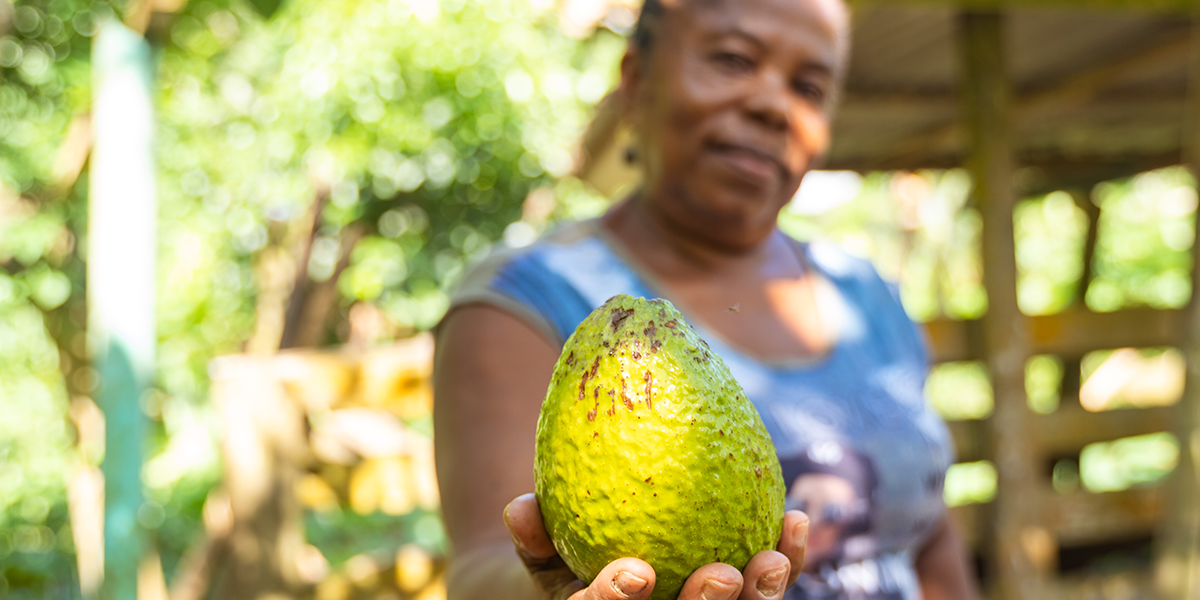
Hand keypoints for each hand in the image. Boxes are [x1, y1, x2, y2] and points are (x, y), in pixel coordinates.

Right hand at [503, 493, 809, 599]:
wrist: (605, 573)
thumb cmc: (566, 555)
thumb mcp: (541, 548)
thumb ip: (533, 532)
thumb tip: (519, 508)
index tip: (636, 571)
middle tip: (721, 574)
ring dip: (762, 595)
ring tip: (772, 558)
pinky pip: (768, 588)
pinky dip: (789, 559)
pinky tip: (796, 520)